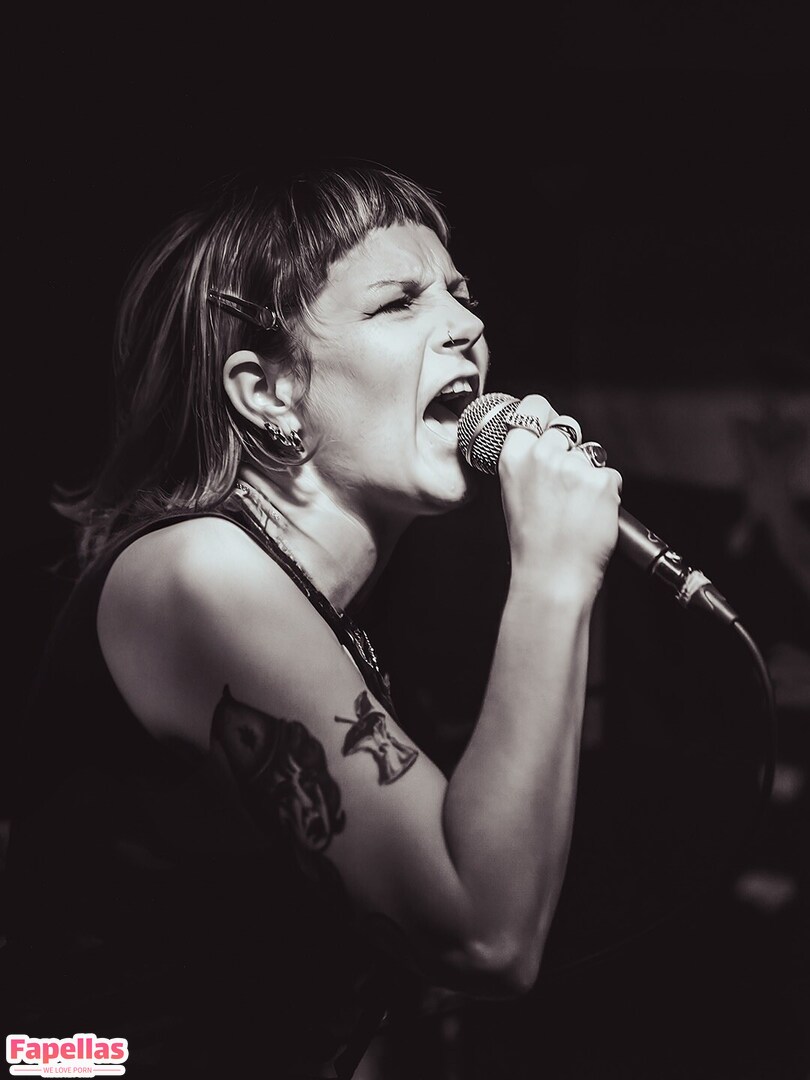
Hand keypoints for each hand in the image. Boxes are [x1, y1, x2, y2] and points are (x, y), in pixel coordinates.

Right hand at [497, 395, 621, 596]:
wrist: (552, 574)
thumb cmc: (533, 541)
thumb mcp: (515, 493)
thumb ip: (529, 461)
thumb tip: (550, 438)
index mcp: (514, 457)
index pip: (534, 407)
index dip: (545, 415)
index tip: (549, 426)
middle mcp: (541, 456)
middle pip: (567, 427)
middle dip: (572, 449)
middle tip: (566, 484)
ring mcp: (572, 467)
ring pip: (592, 453)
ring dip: (590, 473)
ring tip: (576, 506)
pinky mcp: (601, 481)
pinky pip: (610, 475)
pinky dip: (607, 494)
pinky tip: (590, 514)